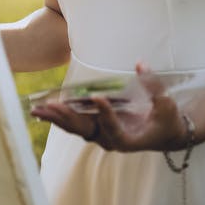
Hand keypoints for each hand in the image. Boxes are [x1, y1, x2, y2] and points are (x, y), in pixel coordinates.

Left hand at [31, 64, 190, 152]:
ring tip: (37, 109)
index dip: (106, 114)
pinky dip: (61, 116)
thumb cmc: (167, 120)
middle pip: (86, 130)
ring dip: (57, 118)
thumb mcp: (166, 104)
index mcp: (129, 140)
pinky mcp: (98, 128)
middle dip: (67, 118)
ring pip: (76, 127)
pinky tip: (45, 109)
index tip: (97, 98)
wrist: (165, 134)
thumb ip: (153, 85)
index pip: (114, 128)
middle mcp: (112, 141)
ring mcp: (103, 135)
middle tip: (51, 106)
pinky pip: (76, 123)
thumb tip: (140, 63)